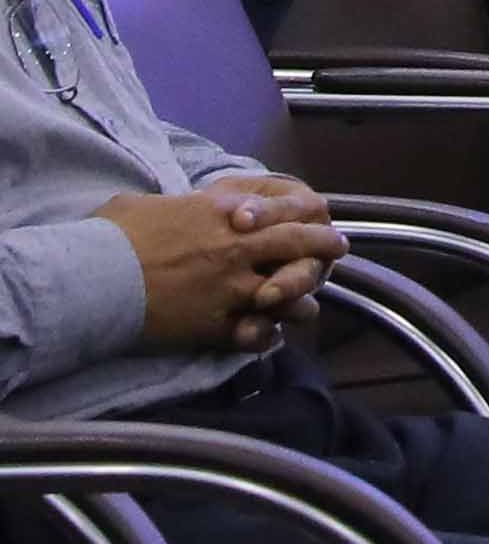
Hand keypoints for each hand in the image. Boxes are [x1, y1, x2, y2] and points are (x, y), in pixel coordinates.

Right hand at [106, 181, 343, 352]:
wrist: (94, 281)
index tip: (318, 214)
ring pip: (287, 295)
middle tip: (338, 248)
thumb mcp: (142, 206)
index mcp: (220, 214)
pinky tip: (270, 337)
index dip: (302, 213)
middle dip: (322, 246)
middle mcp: (236, 248)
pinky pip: (256, 333)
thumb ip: (167, 208)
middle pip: (297, 245)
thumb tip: (162, 207)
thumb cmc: (110, 237)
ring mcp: (230, 287)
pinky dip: (266, 336)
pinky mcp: (215, 324)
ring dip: (300, 300)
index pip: (278, 210)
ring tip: (308, 306)